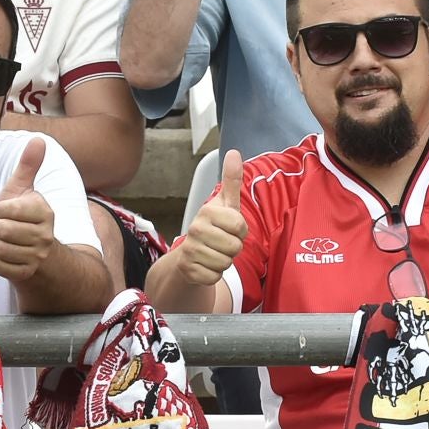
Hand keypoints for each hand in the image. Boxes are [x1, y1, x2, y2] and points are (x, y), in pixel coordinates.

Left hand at [0, 138, 54, 281]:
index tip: (10, 212)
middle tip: (7, 227)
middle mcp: (44, 235)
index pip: (5, 210)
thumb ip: (29, 165)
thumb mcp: (25, 190)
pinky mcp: (25, 273)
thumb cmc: (26, 217)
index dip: (1, 210)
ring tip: (7, 240)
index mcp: (44, 212)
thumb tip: (38, 138)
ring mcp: (36, 257)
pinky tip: (6, 255)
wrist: (39, 254)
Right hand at [180, 148, 247, 283]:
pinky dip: (214, 275)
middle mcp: (196, 228)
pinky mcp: (189, 270)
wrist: (187, 257)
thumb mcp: (224, 205)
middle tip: (221, 244)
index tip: (230, 229)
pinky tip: (205, 266)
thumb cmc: (212, 229)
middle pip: (235, 246)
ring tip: (213, 254)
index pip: (241, 226)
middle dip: (233, 249)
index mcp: (207, 211)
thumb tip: (233, 151)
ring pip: (226, 263)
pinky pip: (215, 276)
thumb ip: (231, 180)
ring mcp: (190, 250)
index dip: (240, 231)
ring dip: (224, 262)